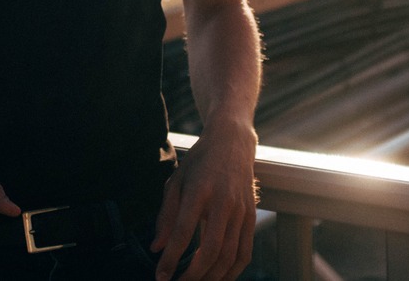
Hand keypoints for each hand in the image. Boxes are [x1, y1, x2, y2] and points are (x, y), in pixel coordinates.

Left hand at [151, 123, 258, 280]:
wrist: (232, 142)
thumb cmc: (200, 162)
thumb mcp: (176, 180)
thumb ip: (166, 215)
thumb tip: (157, 247)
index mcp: (200, 190)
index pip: (184, 232)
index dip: (171, 258)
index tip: (160, 275)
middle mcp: (224, 202)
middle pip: (210, 250)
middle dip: (192, 275)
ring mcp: (241, 211)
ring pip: (229, 256)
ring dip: (211, 277)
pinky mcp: (251, 217)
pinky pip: (245, 253)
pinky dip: (232, 272)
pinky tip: (218, 278)